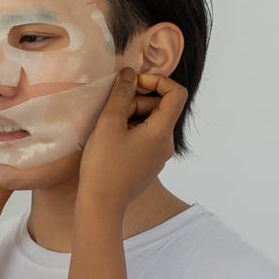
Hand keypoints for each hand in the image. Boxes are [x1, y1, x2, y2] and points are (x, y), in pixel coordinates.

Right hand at [77, 68, 187, 213]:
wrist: (101, 205)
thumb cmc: (104, 165)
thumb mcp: (109, 123)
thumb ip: (121, 94)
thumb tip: (129, 74)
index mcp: (162, 132)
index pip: (176, 93)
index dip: (157, 81)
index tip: (133, 84)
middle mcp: (166, 144)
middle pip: (160, 108)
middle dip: (137, 101)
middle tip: (112, 112)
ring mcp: (158, 156)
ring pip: (150, 123)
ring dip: (131, 117)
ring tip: (108, 129)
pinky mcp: (148, 165)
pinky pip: (145, 138)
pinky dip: (130, 131)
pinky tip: (111, 142)